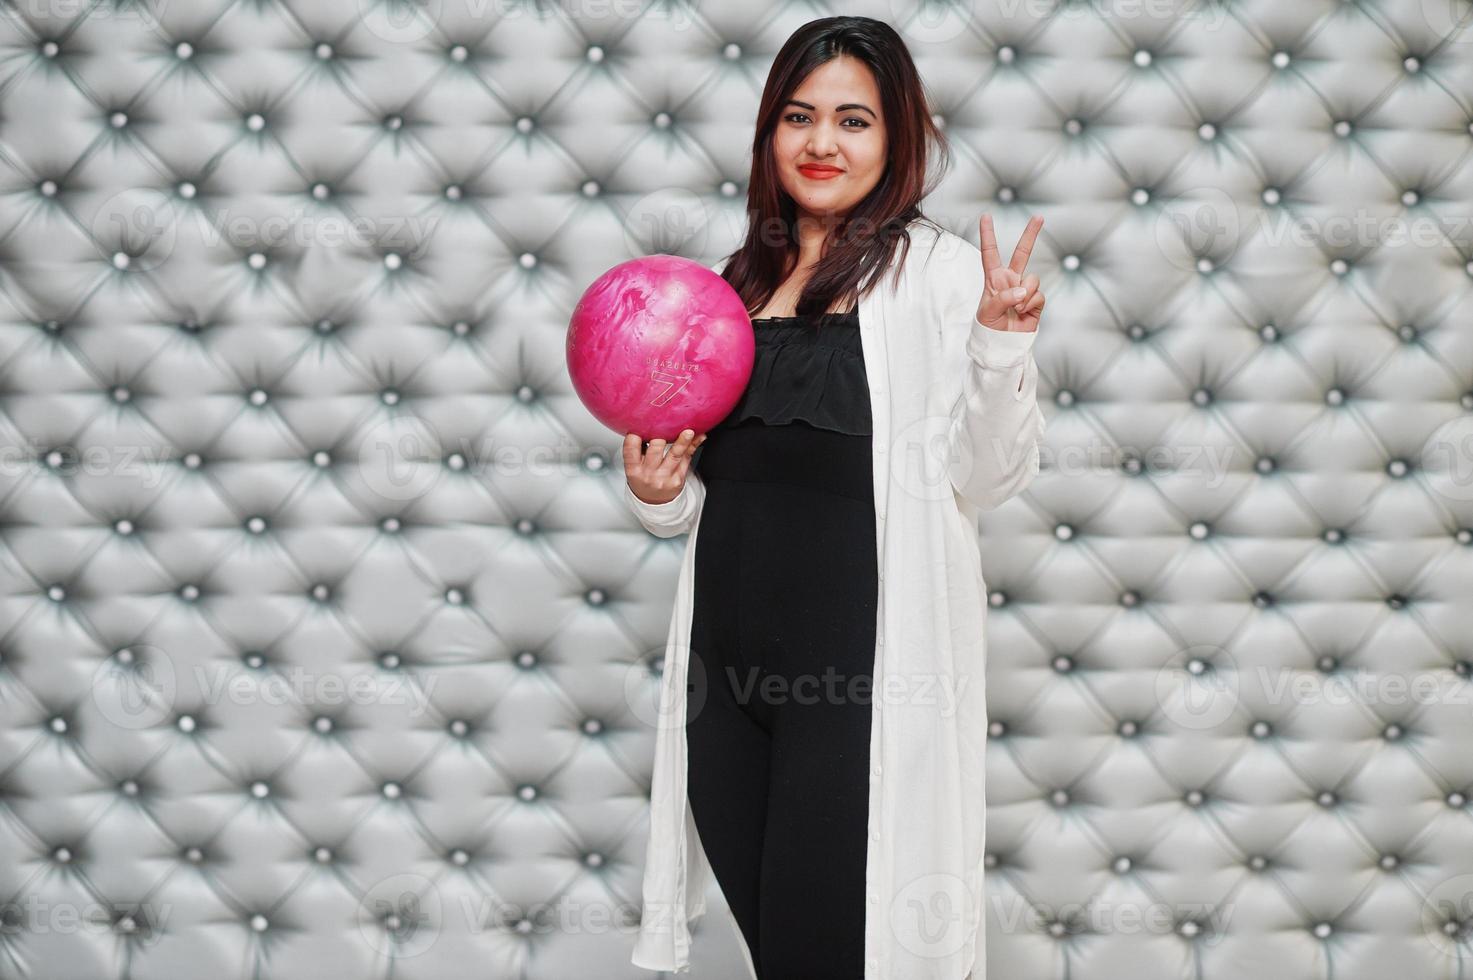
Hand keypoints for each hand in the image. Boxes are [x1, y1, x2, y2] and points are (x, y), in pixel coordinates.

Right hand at [623, 428, 706, 504]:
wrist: (654, 502)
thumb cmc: (644, 479)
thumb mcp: (635, 467)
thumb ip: (639, 448)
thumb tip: (645, 424)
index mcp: (633, 469)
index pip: (630, 450)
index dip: (633, 437)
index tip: (639, 426)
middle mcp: (648, 474)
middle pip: (655, 449)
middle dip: (660, 436)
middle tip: (664, 424)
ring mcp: (664, 477)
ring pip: (674, 455)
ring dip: (682, 442)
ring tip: (688, 432)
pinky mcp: (679, 479)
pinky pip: (687, 459)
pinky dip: (693, 446)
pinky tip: (699, 437)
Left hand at [975, 213, 1044, 333]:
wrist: (1003, 346)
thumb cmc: (989, 328)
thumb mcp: (988, 312)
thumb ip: (1003, 298)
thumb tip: (1022, 291)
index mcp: (994, 279)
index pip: (990, 253)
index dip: (988, 235)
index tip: (986, 216)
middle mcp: (1011, 281)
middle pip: (1022, 253)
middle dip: (1031, 235)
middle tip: (1039, 217)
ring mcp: (1024, 290)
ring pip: (1033, 279)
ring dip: (1024, 295)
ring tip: (1015, 309)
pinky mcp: (1036, 301)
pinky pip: (1038, 295)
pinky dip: (1030, 305)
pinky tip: (1022, 313)